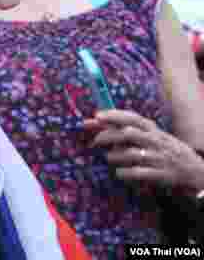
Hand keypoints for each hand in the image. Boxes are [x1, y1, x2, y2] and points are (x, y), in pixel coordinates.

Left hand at [84, 109, 203, 190]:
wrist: (195, 169)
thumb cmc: (165, 149)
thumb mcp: (151, 136)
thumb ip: (126, 129)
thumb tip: (96, 121)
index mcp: (153, 130)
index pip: (132, 118)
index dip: (114, 116)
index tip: (97, 116)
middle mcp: (155, 141)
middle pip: (128, 134)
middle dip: (108, 136)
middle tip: (95, 141)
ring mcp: (158, 157)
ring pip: (131, 153)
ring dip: (115, 155)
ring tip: (109, 158)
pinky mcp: (161, 174)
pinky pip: (139, 172)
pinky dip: (126, 173)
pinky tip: (119, 173)